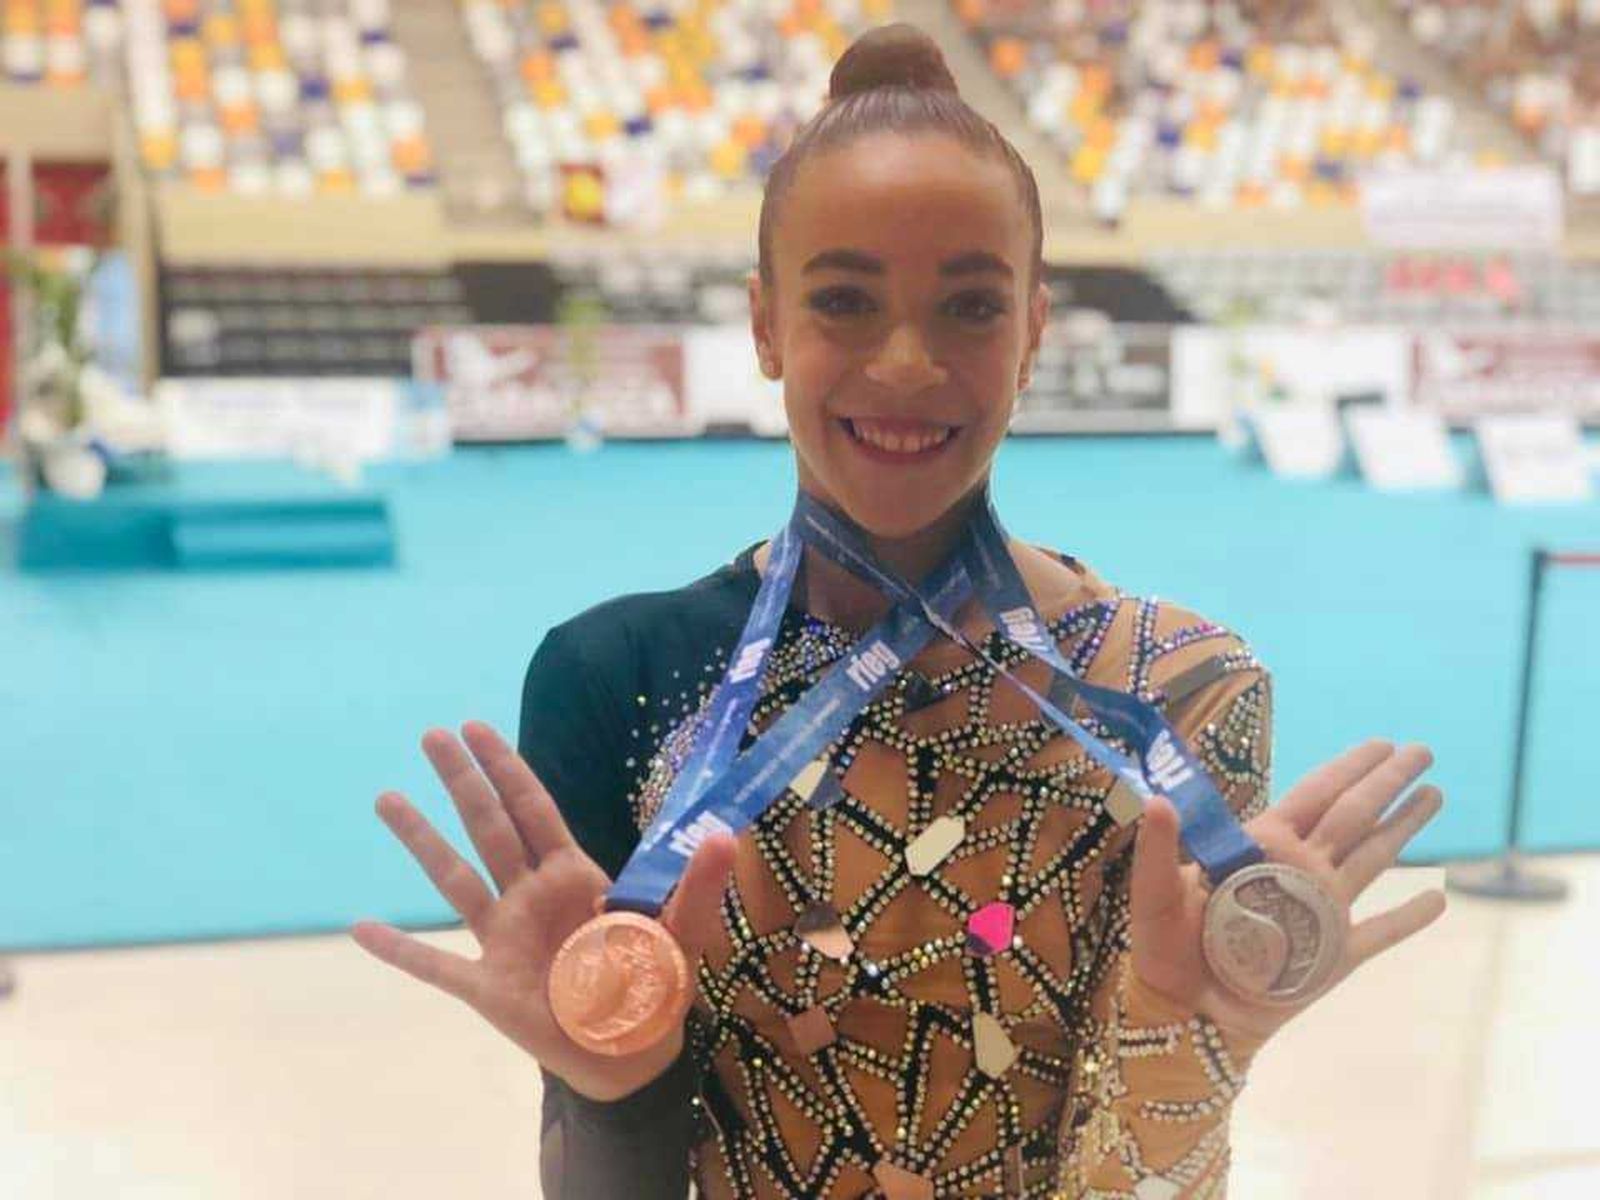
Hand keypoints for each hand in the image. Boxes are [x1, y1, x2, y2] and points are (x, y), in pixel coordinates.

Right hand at [349, 721, 736, 1101]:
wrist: (633, 1054)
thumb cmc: (656, 985)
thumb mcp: (683, 930)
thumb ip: (698, 884)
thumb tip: (724, 835)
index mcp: (573, 876)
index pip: (534, 810)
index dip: (507, 767)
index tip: (476, 728)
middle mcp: (530, 897)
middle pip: (489, 827)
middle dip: (462, 782)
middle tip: (431, 735)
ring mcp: (503, 940)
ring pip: (455, 880)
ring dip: (421, 841)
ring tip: (386, 797)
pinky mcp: (488, 989)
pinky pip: (435, 966)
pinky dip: (399, 951)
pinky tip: (361, 930)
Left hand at [1128, 740, 1446, 1046]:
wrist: (1182, 1012)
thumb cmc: (1164, 947)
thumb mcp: (1155, 891)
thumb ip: (1158, 846)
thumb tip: (1158, 798)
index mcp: (1262, 847)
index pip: (1314, 795)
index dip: (1348, 768)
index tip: (1381, 744)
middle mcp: (1299, 870)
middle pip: (1353, 815)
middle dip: (1386, 782)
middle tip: (1423, 751)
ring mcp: (1320, 912)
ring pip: (1373, 859)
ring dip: (1404, 828)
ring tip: (1433, 795)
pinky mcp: (1332, 958)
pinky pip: (1380, 934)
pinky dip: (1409, 918)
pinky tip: (1440, 900)